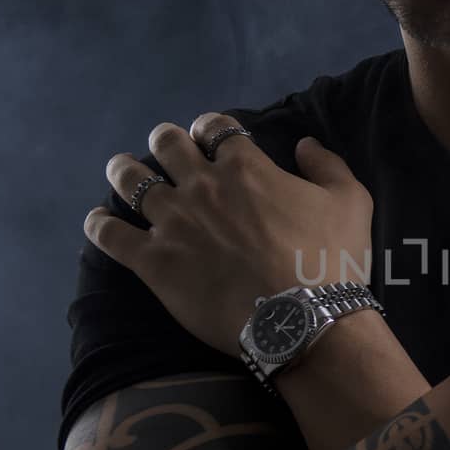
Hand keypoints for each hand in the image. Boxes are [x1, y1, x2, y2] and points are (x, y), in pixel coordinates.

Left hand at [83, 112, 374, 358]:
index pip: (215, 128)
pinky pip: (110, 235)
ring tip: (122, 173)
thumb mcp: (351, 203)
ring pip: (130, 181)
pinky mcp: (152, 261)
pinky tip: (98, 221)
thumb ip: (329, 165)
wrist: (302, 322)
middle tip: (167, 152)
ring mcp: (172, 222)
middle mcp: (201, 186)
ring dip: (124, 171)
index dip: (209, 127)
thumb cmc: (331, 262)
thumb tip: (304, 143)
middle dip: (165, 142)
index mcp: (245, 167)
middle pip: (167, 144)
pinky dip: (99, 224)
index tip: (208, 137)